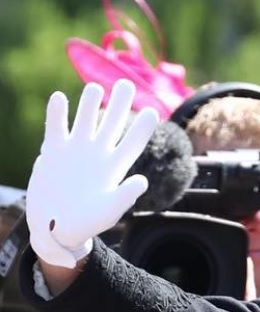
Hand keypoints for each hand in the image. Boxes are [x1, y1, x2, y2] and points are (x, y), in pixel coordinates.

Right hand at [25, 80, 157, 267]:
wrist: (56, 227)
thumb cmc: (86, 223)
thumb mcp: (109, 212)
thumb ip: (125, 196)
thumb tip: (142, 181)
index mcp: (115, 167)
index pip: (133, 143)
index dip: (143, 128)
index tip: (153, 110)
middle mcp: (98, 154)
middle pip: (112, 124)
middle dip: (119, 104)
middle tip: (126, 84)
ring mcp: (76, 150)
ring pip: (85, 120)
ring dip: (89, 104)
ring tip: (94, 88)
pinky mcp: (53, 151)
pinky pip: (56, 127)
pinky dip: (57, 113)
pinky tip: (58, 98)